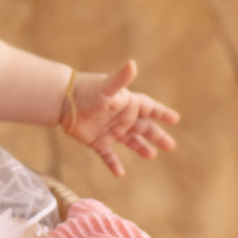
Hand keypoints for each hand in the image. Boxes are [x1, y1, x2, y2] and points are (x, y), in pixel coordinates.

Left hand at [61, 60, 179, 178]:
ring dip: (141, 148)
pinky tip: (120, 174)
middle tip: (171, 146)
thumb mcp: (107, 87)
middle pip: (144, 128)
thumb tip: (132, 63)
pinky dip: (113, 164)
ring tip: (152, 155)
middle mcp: (121, 117)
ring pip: (130, 141)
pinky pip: (108, 155)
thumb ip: (121, 79)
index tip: (175, 119)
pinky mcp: (97, 141)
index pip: (150, 108)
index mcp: (127, 104)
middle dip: (157, 136)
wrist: (62, 100)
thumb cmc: (86, 91)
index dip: (161, 113)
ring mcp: (110, 130)